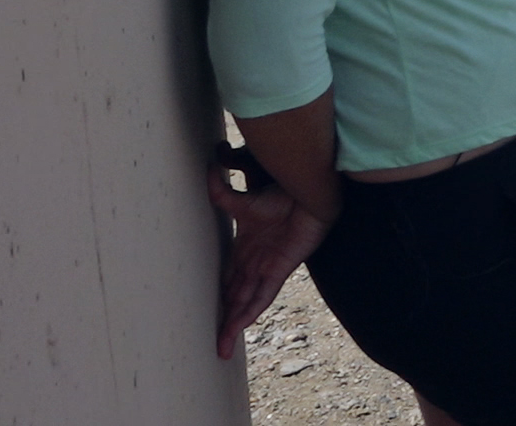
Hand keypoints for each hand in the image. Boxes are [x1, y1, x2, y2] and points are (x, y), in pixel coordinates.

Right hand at [207, 148, 333, 359]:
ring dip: (234, 323)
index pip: (227, 282)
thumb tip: (207, 170)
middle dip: (223, 320)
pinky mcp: (280, 269)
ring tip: (221, 346)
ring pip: (246, 302)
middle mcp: (254, 264)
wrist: (309, 194)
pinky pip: (264, 295)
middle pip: (235, 299)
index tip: (205, 315)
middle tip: (213, 343)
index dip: (218, 299)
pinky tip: (241, 325)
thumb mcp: (243, 200)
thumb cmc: (282, 195)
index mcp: (244, 251)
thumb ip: (222, 193)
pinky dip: (252, 310)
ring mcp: (267, 268)